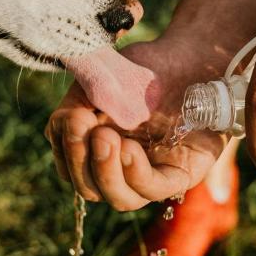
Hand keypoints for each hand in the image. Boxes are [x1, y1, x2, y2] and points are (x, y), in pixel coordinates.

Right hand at [45, 34, 230, 210]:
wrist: (191, 57)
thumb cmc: (145, 68)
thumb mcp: (103, 78)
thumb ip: (79, 99)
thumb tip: (64, 123)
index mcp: (98, 147)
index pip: (70, 167)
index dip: (65, 149)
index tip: (70, 117)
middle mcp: (122, 166)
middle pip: (89, 187)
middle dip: (81, 161)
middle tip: (83, 126)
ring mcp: (152, 173)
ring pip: (120, 198)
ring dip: (106, 172)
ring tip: (107, 138)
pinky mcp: (181, 173)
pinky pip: (155, 190)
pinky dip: (136, 174)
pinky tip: (128, 150)